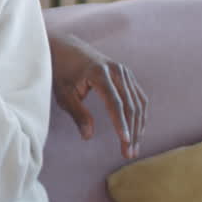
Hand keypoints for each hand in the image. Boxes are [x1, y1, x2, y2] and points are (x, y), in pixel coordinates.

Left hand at [49, 33, 147, 158]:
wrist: (66, 47)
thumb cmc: (61, 72)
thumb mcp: (64, 93)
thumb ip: (77, 113)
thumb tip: (88, 136)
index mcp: (99, 73)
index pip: (115, 103)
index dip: (121, 124)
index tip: (125, 142)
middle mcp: (117, 71)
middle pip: (131, 105)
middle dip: (132, 131)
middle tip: (130, 154)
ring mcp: (124, 72)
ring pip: (139, 103)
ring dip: (139, 127)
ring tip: (133, 148)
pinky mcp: (127, 75)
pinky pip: (139, 98)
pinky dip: (139, 116)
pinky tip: (136, 132)